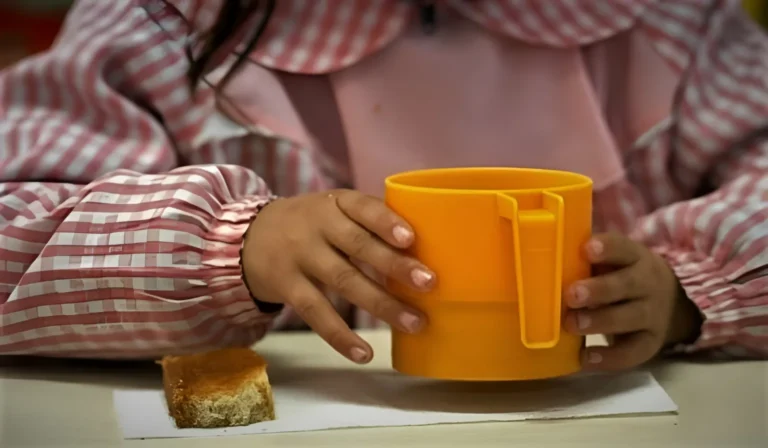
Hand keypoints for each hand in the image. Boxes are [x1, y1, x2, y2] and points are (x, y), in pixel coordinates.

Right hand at [241, 190, 434, 363]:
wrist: (247, 236)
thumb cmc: (312, 224)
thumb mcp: (334, 210)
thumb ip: (369, 225)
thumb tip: (423, 257)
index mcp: (337, 203)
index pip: (364, 208)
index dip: (386, 222)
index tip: (411, 239)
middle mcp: (317, 226)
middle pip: (359, 245)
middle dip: (395, 265)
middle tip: (429, 283)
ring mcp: (300, 256)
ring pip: (344, 281)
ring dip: (381, 304)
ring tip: (414, 323)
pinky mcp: (286, 286)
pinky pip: (316, 312)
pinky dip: (340, 336)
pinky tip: (364, 354)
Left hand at [564, 233, 702, 370]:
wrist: (671, 302)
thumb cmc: (622, 276)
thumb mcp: (613, 262)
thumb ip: (586, 262)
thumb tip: (546, 261)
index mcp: (635, 257)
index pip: (624, 248)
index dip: (607, 248)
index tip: (586, 249)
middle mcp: (648, 283)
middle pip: (627, 284)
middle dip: (598, 290)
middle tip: (571, 296)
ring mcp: (653, 314)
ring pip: (630, 317)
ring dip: (600, 321)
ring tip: (572, 324)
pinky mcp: (652, 341)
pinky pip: (633, 352)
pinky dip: (610, 358)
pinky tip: (585, 358)